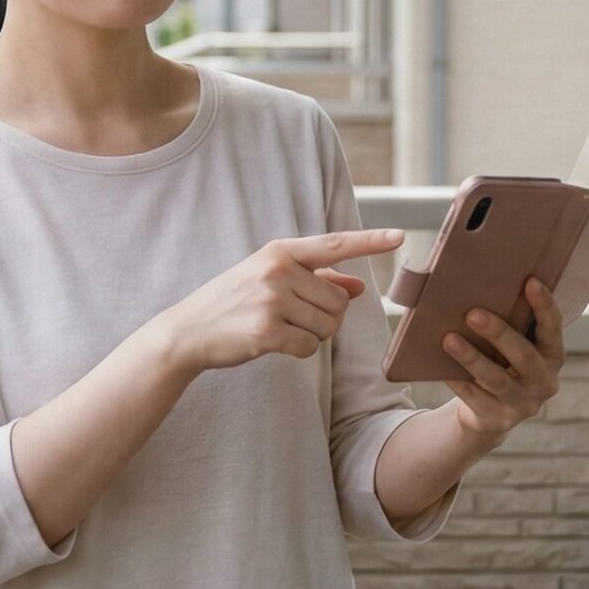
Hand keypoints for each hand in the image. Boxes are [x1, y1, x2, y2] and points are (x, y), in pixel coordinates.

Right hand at [153, 228, 404, 374]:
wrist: (188, 330)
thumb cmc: (233, 303)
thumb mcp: (270, 279)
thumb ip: (316, 279)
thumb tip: (359, 285)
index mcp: (280, 251)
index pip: (334, 244)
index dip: (370, 241)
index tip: (400, 237)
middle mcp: (278, 270)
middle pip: (339, 301)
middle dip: (327, 316)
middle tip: (294, 318)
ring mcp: (272, 300)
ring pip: (328, 326)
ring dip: (312, 335)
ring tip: (279, 328)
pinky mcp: (267, 331)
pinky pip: (310, 346)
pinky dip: (299, 350)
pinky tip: (272, 343)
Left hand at [439, 276, 565, 440]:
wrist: (490, 415)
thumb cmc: (502, 365)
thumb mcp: (515, 348)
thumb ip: (513, 325)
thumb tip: (480, 288)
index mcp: (553, 357)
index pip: (553, 328)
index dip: (544, 306)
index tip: (531, 281)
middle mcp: (544, 382)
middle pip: (524, 355)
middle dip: (499, 333)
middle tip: (473, 313)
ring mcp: (523, 404)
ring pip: (496, 379)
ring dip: (472, 358)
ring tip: (449, 339)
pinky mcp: (497, 419)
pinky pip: (474, 397)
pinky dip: (458, 380)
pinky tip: (441, 367)